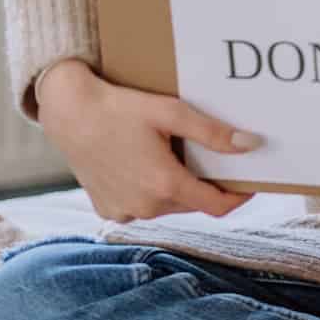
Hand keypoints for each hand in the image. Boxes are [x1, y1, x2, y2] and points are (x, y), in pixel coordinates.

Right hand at [36, 58, 261, 223]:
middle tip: (209, 158)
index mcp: (164, 185)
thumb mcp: (171, 112)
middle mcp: (145, 207)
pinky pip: (140, 206)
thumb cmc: (120, 108)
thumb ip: (213, 133)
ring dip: (175, 187)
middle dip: (204, 185)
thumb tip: (251, 146)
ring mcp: (124, 211)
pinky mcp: (107, 209)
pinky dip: (149, 191)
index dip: (238, 196)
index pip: (217, 206)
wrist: (69, 112)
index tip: (250, 183)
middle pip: (191, 203)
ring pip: (166, 205)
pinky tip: (143, 165)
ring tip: (172, 156)